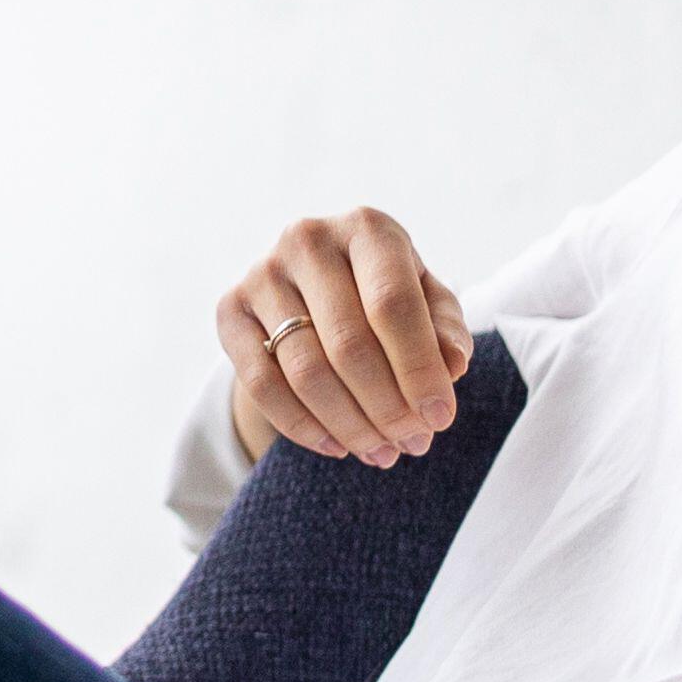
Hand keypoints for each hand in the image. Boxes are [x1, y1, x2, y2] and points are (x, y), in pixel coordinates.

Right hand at [218, 208, 468, 468]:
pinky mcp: (229, 309)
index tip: (440, 419)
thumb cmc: (385, 295)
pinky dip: (302, 426)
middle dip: (387, 407)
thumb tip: (452, 365)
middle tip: (413, 444)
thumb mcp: (427, 303)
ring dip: (349, 425)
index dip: (419, 369)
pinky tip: (336, 446)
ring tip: (382, 452)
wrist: (315, 288)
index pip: (393, 305)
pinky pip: (261, 383)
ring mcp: (262, 273)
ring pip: (305, 370)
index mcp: (367, 228)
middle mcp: (308, 240)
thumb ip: (445, 331)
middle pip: (348, 343)